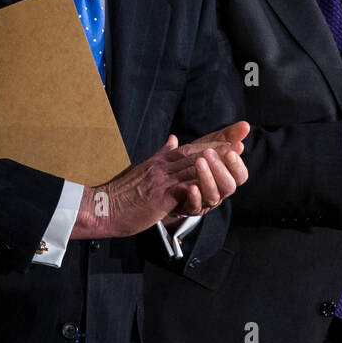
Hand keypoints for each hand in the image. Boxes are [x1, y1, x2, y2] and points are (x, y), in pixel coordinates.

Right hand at [72, 121, 249, 238]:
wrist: (102, 207)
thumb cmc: (124, 192)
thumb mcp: (144, 168)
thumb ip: (161, 154)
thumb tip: (173, 139)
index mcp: (161, 161)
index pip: (192, 146)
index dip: (213, 140)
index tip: (232, 135)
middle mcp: (163, 166)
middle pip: (196, 152)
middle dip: (219, 145)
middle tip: (239, 139)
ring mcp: (161, 180)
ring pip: (192, 167)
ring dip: (215, 161)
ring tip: (233, 155)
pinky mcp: (159, 196)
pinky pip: (182, 188)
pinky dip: (198, 185)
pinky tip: (211, 183)